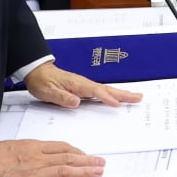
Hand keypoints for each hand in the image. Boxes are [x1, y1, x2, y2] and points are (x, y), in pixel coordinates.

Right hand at [0, 139, 103, 176]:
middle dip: (87, 161)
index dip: (77, 151)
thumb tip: (41, 153)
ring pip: (65, 171)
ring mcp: (35, 173)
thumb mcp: (14, 145)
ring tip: (97, 173)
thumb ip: (30, 149)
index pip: (62, 147)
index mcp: (34, 146)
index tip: (86, 155)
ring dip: (84, 172)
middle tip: (101, 163)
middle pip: (68, 158)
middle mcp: (38, 158)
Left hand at [24, 62, 142, 108]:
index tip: (118, 104)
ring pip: (106, 91)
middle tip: (139, 98)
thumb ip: (62, 97)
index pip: (95, 92)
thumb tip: (76, 102)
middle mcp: (84, 84)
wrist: (38, 72)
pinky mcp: (83, 89)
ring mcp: (85, 86)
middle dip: (123, 94)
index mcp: (77, 84)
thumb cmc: (42, 81)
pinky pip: (101, 93)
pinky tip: (117, 99)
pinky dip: (112, 95)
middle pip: (107, 90)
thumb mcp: (48, 91)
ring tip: (135, 98)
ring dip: (121, 94)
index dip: (107, 98)